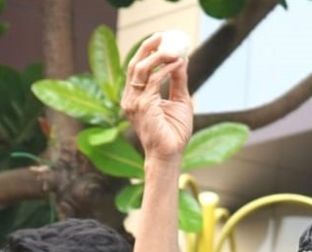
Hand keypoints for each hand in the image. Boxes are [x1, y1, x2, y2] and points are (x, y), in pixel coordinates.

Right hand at [122, 34, 192, 160]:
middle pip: (134, 64)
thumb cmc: (174, 133)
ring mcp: (133, 101)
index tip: (161, 39)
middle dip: (147, 48)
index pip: (137, 68)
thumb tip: (181, 60)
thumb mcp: (180, 102)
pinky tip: (178, 64)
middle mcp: (130, 97)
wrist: (170, 155)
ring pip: (141, 69)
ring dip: (158, 57)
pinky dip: (166, 70)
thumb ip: (178, 82)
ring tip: (174, 50)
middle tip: (163, 36)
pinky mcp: (142, 106)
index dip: (147, 52)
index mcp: (136, 96)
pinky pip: (152, 81)